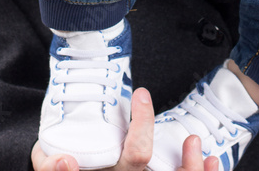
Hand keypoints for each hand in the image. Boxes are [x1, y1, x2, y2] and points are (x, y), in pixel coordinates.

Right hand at [30, 88, 218, 170]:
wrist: (67, 166)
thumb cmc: (60, 163)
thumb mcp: (45, 162)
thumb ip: (51, 166)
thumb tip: (66, 161)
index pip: (136, 155)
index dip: (143, 126)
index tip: (140, 95)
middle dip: (183, 160)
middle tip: (184, 132)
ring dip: (195, 168)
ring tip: (198, 145)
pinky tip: (213, 161)